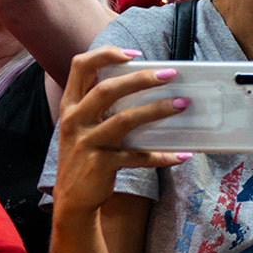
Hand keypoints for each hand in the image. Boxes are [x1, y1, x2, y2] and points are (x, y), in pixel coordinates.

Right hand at [51, 46, 192, 219]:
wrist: (72, 199)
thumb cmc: (86, 154)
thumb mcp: (84, 126)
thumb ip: (103, 106)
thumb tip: (146, 84)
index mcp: (71, 105)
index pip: (80, 67)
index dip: (105, 54)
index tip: (134, 54)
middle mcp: (74, 120)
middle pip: (107, 90)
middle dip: (140, 79)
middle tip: (170, 74)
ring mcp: (86, 143)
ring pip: (124, 120)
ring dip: (156, 110)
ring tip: (182, 104)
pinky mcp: (100, 165)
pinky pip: (138, 157)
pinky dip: (162, 156)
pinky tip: (181, 154)